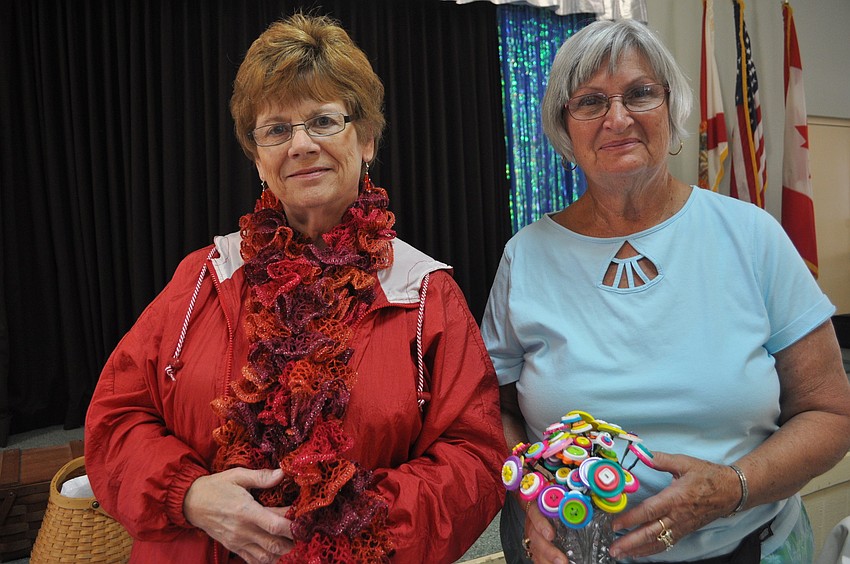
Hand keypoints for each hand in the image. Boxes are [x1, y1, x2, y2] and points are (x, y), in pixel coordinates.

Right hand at [184, 467, 292, 563]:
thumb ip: (261, 476)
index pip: (274, 525)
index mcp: (245, 511)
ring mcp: (237, 542)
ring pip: (266, 556)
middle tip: (299, 529)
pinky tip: (274, 548)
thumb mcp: (237, 475)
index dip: (292, 525)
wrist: (191, 502)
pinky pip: (254, 561)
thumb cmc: (216, 486)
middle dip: (292, 540)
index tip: (302, 518)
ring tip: (288, 538)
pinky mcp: (233, 548)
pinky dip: (268, 558)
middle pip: (275, 545)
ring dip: (281, 550)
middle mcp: (242, 530)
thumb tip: (282, 473)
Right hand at [522, 498, 569, 563]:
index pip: (535, 514)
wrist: (530, 501)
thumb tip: (584, 503)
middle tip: (561, 560)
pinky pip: (534, 555)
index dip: (541, 525)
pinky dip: (542, 562)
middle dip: (548, 550)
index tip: (550, 535)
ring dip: (547, 559)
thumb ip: (563, 499)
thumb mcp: (552, 495)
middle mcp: (531, 521)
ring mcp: (530, 533)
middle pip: (535, 537)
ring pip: (534, 548)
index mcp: (535, 506)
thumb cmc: (545, 499)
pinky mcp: (531, 542)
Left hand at [609, 451, 739, 559]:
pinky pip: (666, 544)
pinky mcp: (685, 531)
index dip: (630, 519)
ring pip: (657, 542)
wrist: (731, 491)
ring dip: (638, 550)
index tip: (615, 525)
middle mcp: (677, 516)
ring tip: (622, 554)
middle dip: (630, 542)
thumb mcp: (684, 462)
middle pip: (650, 533)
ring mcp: (681, 526)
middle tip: (613, 549)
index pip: (648, 511)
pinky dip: (652, 550)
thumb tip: (641, 453)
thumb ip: (661, 459)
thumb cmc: (707, 476)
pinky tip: (640, 553)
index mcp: (674, 498)